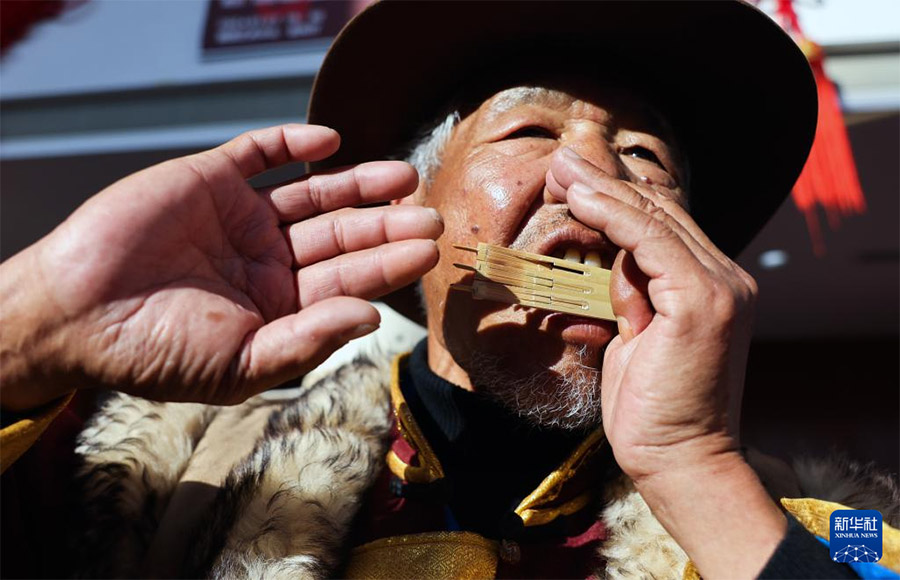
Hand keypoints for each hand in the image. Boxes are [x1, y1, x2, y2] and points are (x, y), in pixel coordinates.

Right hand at [1, 125, 441, 408]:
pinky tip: (330, 142)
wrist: (76, 314)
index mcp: (279, 304)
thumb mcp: (240, 363)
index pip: (348, 280)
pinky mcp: (210, 179)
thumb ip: (308, 339)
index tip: (428, 250)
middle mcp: (267, 259)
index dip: (389, 264)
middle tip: (430, 214)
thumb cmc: (155, 351)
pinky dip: (292, 144)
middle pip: (341, 236)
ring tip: (402, 174)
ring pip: (314, 194)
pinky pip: (259, 154)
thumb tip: (371, 318)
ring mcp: (240, 217)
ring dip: (358, 183)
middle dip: (385, 225)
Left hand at [548, 146, 754, 477]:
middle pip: (660, 213)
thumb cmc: (650, 407)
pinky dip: (614, 218)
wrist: (679, 460)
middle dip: (604, 184)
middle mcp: (725, 278)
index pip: (663, 226)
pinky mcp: (702, 301)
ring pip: (655, 221)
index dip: (617, 199)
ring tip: (561, 170)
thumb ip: (629, 295)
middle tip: (561, 162)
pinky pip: (651, 244)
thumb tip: (608, 261)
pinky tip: (582, 200)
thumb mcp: (633, 338)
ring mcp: (719, 288)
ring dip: (602, 191)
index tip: (573, 181)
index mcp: (710, 286)